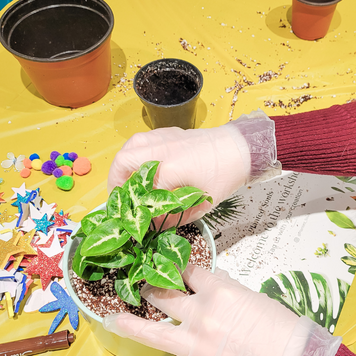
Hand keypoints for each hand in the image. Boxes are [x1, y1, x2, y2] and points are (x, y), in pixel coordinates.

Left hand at [103, 265, 299, 355]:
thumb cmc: (278, 323)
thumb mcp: (252, 296)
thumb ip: (227, 288)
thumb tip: (215, 281)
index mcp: (217, 291)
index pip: (190, 272)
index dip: (181, 268)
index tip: (172, 267)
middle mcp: (201, 314)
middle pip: (166, 296)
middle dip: (152, 289)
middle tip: (143, 288)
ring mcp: (196, 344)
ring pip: (154, 332)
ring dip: (131, 325)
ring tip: (112, 320)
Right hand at [107, 110, 280, 225]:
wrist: (239, 148)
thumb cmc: (224, 176)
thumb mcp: (202, 202)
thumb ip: (175, 215)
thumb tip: (156, 223)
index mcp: (172, 170)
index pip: (144, 193)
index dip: (140, 210)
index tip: (140, 220)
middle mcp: (162, 150)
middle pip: (125, 162)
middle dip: (117, 182)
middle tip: (120, 197)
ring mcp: (164, 138)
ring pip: (129, 147)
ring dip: (122, 165)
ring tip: (125, 180)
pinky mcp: (168, 132)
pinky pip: (141, 140)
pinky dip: (134, 153)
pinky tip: (140, 164)